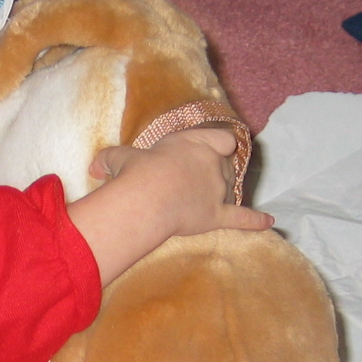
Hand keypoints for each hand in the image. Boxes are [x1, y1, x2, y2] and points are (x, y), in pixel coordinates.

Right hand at [67, 127, 273, 285]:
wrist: (147, 197)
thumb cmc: (135, 172)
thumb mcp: (119, 159)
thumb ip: (110, 159)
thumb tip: (93, 167)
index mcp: (194, 143)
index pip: (220, 138)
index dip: (218, 144)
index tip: (214, 149)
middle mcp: (212, 163)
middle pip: (226, 165)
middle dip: (217, 172)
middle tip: (198, 182)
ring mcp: (218, 188)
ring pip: (231, 188)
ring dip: (225, 192)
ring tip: (210, 200)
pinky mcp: (218, 214)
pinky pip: (242, 217)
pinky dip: (256, 220)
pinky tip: (268, 222)